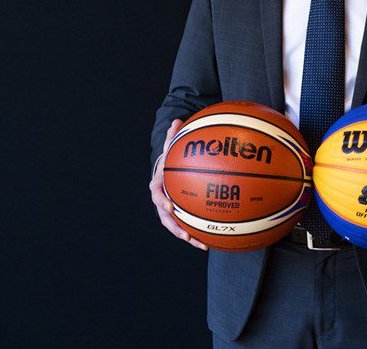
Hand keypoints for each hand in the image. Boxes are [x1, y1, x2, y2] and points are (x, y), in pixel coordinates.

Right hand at [149, 119, 207, 249]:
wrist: (166, 173)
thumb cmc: (170, 161)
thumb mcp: (170, 149)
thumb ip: (173, 137)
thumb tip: (177, 120)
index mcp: (158, 186)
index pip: (156, 195)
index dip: (162, 201)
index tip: (169, 206)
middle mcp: (162, 201)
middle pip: (165, 218)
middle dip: (175, 228)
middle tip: (184, 235)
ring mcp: (170, 211)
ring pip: (176, 227)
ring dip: (187, 236)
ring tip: (200, 245)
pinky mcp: (179, 216)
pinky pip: (188, 227)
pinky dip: (197, 235)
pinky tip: (210, 243)